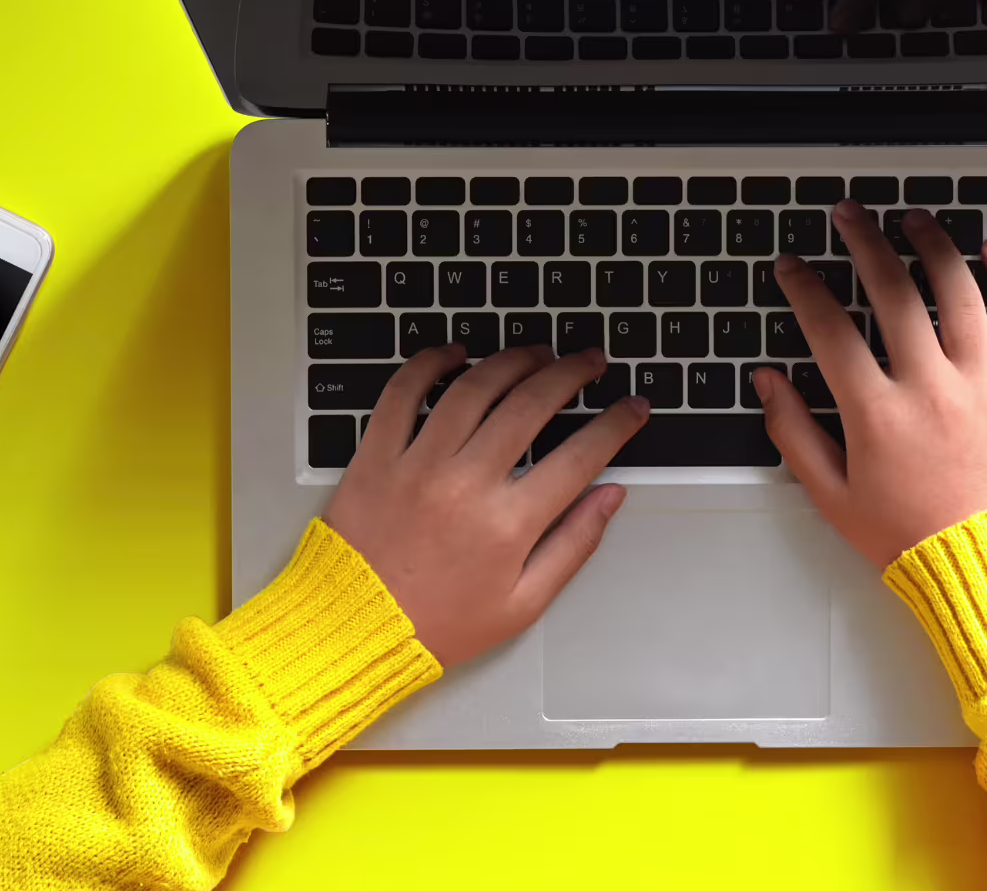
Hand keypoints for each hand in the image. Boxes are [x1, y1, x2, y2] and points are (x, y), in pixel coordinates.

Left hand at [324, 344, 649, 666]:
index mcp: (508, 524)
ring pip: (473, 387)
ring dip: (512, 360)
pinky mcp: (375, 456)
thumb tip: (609, 497)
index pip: (580, 455)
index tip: (631, 407)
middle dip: (571, 373)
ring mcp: (417, 464)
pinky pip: (403, 393)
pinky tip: (454, 354)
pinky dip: (430, 364)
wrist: (355, 632)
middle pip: (530, 404)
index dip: (616, 423)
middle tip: (590, 361)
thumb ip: (573, 546)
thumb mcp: (522, 604)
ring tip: (536, 353)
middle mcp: (465, 484)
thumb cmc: (437, 625)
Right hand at [756, 202, 986, 565]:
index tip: (792, 265)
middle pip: (891, 291)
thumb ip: (793, 434)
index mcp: (876, 412)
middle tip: (848, 215)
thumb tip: (768, 383)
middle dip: (863, 241)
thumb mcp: (833, 497)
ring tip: (913, 218)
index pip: (829, 328)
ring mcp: (981, 383)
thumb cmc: (914, 540)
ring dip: (931, 245)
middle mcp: (928, 386)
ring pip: (956, 292)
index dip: (804, 287)